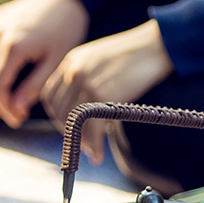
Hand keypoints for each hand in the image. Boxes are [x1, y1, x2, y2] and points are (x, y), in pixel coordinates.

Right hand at [0, 0, 88, 127]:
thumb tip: (18, 108)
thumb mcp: (55, 63)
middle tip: (16, 116)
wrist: (66, 1)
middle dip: (0, 101)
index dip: (5, 107)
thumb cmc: (65, 32)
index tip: (17, 119)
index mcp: (14, 46)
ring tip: (5, 103)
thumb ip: (35, 86)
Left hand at [41, 20, 173, 163]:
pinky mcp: (102, 95)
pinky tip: (99, 156)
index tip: (71, 127)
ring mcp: (86, 83)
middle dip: (69, 132)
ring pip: (74, 122)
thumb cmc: (135, 54)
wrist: (154, 46)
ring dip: (82, 142)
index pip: (50, 95)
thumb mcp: (101, 59)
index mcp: (70, 61)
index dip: (57, 116)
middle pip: (59, 111)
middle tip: (83, 144)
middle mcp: (73, 72)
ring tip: (92, 151)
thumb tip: (87, 100)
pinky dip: (94, 147)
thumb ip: (88, 74)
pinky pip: (91, 128)